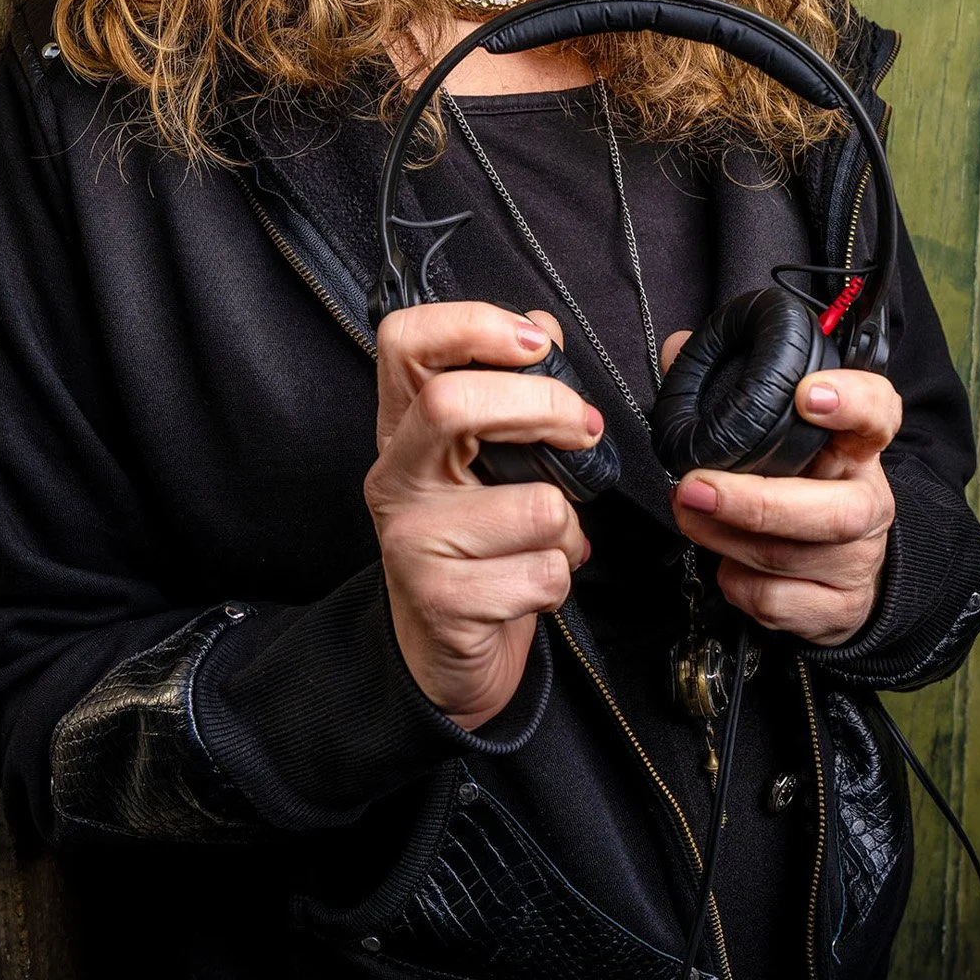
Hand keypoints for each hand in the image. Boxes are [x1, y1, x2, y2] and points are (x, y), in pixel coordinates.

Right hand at [365, 303, 600, 728]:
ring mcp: (410, 540)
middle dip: (544, 407)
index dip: (471, 322)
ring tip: (550, 541)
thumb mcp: (486, 459)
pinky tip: (534, 583)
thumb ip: (513, 388)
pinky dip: (561, 579)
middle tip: (584, 428)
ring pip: (533, 505)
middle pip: (452, 403)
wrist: (442, 656)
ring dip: (568, 527)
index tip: (533, 343)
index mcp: (403, 427)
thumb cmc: (476, 544)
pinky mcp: (441, 601)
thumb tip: (542, 326)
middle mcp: (394, 476)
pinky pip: (543, 572)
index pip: (403, 340)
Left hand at [662, 330, 898, 645]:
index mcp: (856, 447)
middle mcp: (868, 501)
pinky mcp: (840, 607)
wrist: (840, 568)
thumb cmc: (796, 485)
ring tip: (687, 514)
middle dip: (757, 502)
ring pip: (794, 557)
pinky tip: (725, 564)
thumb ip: (727, 388)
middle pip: (836, 510)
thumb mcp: (772, 436)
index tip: (807, 394)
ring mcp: (859, 559)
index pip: (879, 412)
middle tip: (696, 487)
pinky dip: (740, 584)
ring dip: (726, 539)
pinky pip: (779, 601)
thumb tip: (677, 349)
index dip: (851, 401)